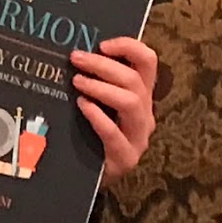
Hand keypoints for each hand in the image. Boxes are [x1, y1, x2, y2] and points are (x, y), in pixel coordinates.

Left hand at [70, 37, 157, 180]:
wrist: (89, 178)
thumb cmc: (90, 134)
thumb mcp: (98, 104)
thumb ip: (95, 81)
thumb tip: (73, 52)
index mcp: (141, 95)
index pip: (147, 61)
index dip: (128, 46)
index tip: (102, 44)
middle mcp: (145, 114)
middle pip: (134, 80)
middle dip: (103, 65)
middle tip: (76, 58)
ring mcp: (138, 138)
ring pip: (131, 102)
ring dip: (101, 87)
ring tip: (77, 82)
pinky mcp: (125, 158)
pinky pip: (115, 133)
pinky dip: (98, 116)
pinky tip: (82, 107)